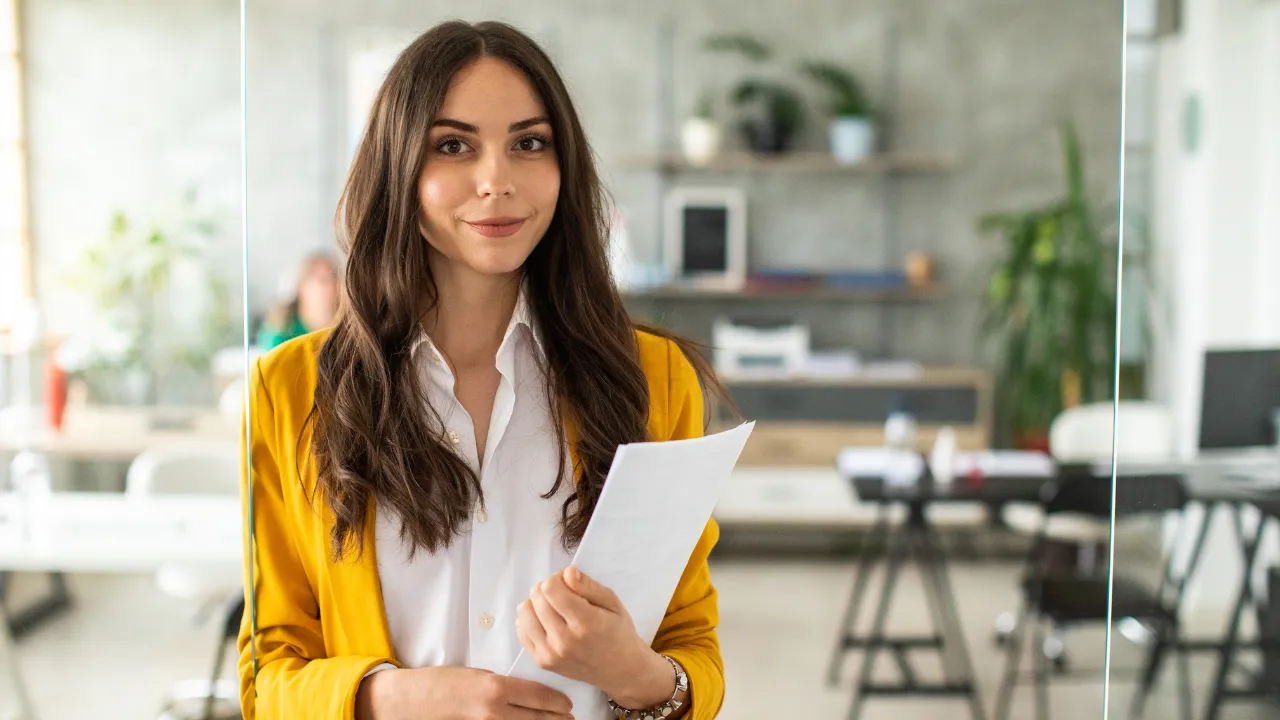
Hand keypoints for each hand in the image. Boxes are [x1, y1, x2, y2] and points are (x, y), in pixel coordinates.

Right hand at [355, 665, 573, 719]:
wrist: (414, 701)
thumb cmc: (442, 682)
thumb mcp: (478, 674)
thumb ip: (503, 683)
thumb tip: (524, 691)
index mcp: (496, 688)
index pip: (540, 696)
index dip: (558, 702)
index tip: (568, 703)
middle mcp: (495, 711)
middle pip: (539, 718)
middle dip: (557, 719)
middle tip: (570, 717)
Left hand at [515, 567, 673, 707]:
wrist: (619, 670)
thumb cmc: (618, 632)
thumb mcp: (612, 603)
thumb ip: (588, 586)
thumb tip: (566, 573)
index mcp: (586, 623)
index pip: (551, 589)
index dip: (558, 578)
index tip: (568, 583)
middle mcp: (564, 640)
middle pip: (537, 598)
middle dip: (547, 589)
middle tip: (562, 595)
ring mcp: (550, 654)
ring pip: (524, 613)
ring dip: (536, 603)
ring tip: (552, 607)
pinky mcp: (542, 662)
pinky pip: (521, 631)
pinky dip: (530, 619)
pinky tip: (545, 620)